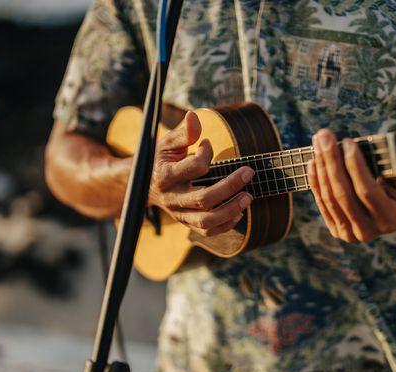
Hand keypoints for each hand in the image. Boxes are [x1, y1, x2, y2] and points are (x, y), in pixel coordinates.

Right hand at [149, 111, 253, 236]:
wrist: (146, 185)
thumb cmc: (162, 160)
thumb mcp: (168, 143)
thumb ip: (183, 132)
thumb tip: (194, 116)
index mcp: (165, 176)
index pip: (194, 167)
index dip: (207, 153)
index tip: (209, 143)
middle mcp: (172, 198)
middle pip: (204, 198)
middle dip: (230, 185)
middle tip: (249, 172)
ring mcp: (179, 214)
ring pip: (206, 220)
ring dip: (231, 209)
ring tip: (249, 196)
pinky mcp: (187, 223)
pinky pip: (208, 231)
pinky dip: (226, 224)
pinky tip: (239, 212)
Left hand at [307, 129, 395, 242]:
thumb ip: (386, 166)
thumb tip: (357, 146)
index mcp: (390, 217)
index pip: (367, 190)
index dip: (355, 165)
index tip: (346, 141)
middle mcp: (369, 231)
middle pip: (343, 193)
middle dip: (331, 161)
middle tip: (324, 135)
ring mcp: (351, 234)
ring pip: (330, 197)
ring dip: (321, 167)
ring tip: (318, 142)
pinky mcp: (337, 230)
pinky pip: (322, 203)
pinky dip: (316, 181)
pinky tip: (313, 161)